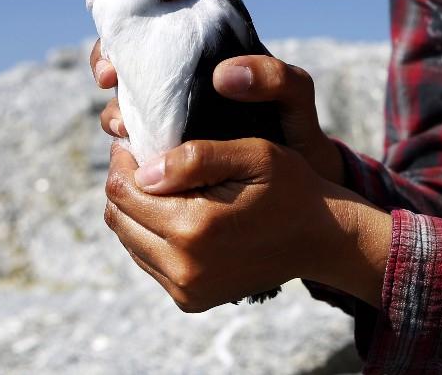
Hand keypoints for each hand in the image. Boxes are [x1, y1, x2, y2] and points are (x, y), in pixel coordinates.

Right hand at [90, 0, 344, 184]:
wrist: (296, 181)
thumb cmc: (296, 128)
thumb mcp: (295, 95)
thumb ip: (273, 77)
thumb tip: (221, 75)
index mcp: (216, 43)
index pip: (172, 3)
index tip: (130, 13)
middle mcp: (188, 69)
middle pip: (133, 47)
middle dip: (110, 54)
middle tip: (108, 73)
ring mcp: (174, 103)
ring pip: (126, 90)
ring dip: (114, 101)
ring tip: (122, 122)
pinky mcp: (165, 138)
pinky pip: (132, 128)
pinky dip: (121, 131)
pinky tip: (127, 143)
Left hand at [103, 138, 390, 309]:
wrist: (322, 238)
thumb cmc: (291, 186)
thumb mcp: (254, 154)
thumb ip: (197, 157)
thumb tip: (143, 172)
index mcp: (195, 227)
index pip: (123, 190)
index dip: (124, 159)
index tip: (139, 140)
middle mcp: (184, 266)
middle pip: (119, 217)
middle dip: (125, 183)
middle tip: (147, 159)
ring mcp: (186, 288)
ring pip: (129, 240)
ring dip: (137, 209)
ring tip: (163, 184)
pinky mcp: (189, 299)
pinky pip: (148, 260)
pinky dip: (152, 233)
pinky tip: (178, 211)